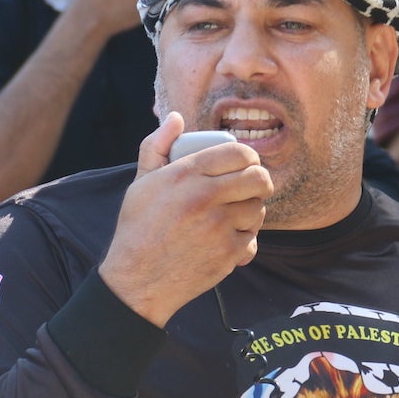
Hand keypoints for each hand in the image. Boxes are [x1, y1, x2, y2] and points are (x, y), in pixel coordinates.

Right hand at [97, 112, 273, 326]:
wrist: (138, 279)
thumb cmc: (138, 228)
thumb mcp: (141, 182)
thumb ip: (157, 145)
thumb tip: (177, 118)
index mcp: (186, 174)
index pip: (239, 153)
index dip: (249, 157)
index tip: (247, 164)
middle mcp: (206, 197)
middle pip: (259, 178)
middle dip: (260, 181)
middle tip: (252, 187)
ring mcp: (220, 226)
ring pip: (258, 208)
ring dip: (251, 210)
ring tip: (235, 214)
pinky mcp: (228, 253)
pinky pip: (253, 238)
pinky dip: (245, 239)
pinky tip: (228, 238)